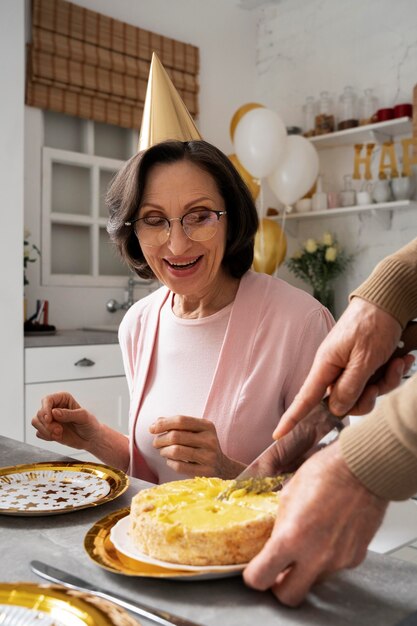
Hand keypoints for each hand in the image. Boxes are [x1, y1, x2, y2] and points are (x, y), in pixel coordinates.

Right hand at [32, 392, 100, 450]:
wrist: (91, 439)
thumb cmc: (90, 424)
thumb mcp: (83, 417)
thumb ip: (69, 414)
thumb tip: (54, 412)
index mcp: (62, 399)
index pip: (47, 400)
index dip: (45, 409)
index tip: (49, 419)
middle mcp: (54, 407)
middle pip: (39, 413)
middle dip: (47, 424)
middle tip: (59, 431)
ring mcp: (50, 419)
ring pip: (35, 422)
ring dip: (45, 430)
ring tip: (59, 434)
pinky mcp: (47, 430)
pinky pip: (38, 432)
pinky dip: (46, 436)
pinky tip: (58, 437)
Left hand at [149, 415, 244, 477]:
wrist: (223, 467)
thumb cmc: (203, 446)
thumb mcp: (195, 431)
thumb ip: (177, 425)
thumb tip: (156, 422)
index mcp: (207, 426)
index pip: (181, 420)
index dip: (164, 424)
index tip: (152, 428)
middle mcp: (209, 439)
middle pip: (176, 436)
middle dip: (160, 439)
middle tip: (156, 443)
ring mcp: (208, 456)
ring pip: (176, 451)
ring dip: (164, 451)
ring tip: (163, 451)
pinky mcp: (205, 471)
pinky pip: (179, 467)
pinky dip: (170, 463)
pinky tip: (171, 461)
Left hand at [243, 440, 387, 605]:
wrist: (363, 468)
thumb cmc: (327, 471)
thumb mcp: (289, 493)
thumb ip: (280, 523)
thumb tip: (273, 537)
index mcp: (292, 537)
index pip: (261, 577)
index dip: (254, 576)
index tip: (254, 570)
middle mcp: (316, 555)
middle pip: (289, 596)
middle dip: (279, 586)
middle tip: (277, 570)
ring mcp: (338, 560)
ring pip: (314, 581)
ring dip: (305, 569)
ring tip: (307, 541)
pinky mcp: (355, 558)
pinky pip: (334, 567)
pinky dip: (327, 558)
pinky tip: (327, 535)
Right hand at [274, 297, 407, 438]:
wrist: (387, 302)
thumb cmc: (373, 323)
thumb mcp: (365, 358)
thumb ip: (351, 386)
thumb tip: (337, 409)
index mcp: (326, 365)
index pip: (305, 397)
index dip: (292, 418)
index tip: (277, 434)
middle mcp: (334, 369)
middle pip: (344, 403)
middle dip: (367, 397)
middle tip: (380, 381)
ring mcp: (349, 368)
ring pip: (363, 394)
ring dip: (384, 383)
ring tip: (396, 363)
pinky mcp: (362, 366)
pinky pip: (374, 383)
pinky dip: (390, 374)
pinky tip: (400, 359)